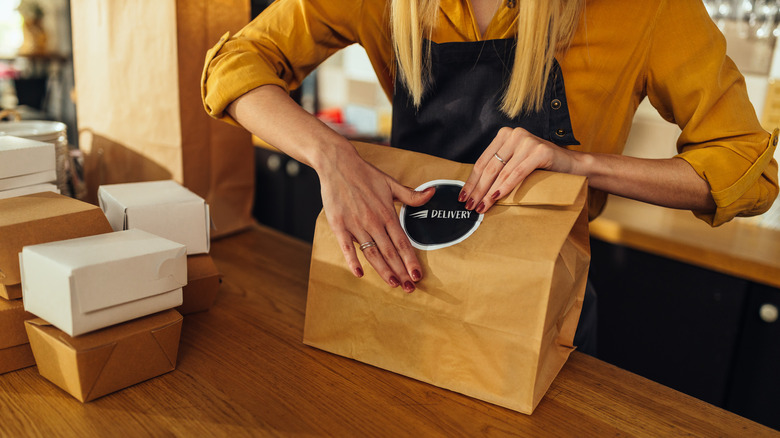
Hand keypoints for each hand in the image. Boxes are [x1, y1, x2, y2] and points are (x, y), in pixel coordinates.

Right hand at [319, 152, 434, 292]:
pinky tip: (360, 274)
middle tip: (410, 288)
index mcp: (387, 213)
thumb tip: (432, 194)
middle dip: (401, 272)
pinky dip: (353, 261)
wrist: (338, 164)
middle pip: (390, 252)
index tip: (418, 275)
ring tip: (393, 284)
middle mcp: (373, 222)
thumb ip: (411, 195)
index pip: (403, 242)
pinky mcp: (339, 225)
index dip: (411, 260)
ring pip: (372, 253)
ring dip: (383, 270)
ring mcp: (355, 224)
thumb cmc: (365, 174)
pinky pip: (347, 247)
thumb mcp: (391, 183)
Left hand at [459, 127, 575, 212]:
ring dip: (489, 192)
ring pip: (501, 172)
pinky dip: (505, 187)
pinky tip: (496, 198)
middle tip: (469, 206)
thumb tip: (474, 191)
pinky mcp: (540, 151)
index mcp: (504, 136)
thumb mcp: (516, 164)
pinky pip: (517, 173)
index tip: (463, 197)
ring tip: (481, 207)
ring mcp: (527, 141)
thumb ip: (499, 169)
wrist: (573, 166)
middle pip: (489, 167)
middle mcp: (514, 134)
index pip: (483, 161)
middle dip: (477, 189)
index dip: (471, 181)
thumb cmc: (541, 168)